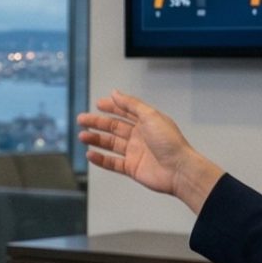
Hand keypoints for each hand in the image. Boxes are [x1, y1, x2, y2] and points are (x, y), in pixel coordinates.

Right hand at [77, 90, 221, 208]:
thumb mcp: (150, 116)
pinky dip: (100, 159)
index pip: (125, 112)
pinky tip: (90, 154)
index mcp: (146, 122)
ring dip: (96, 139)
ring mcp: (135, 152)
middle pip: (114, 127)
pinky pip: (112, 163)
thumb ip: (131, 104)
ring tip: (82, 136)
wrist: (179, 169)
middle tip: (82, 119)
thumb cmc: (170, 142)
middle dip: (97, 123)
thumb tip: (115, 93)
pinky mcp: (132, 168)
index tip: (98, 104)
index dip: (111, 107)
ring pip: (110, 144)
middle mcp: (139, 136)